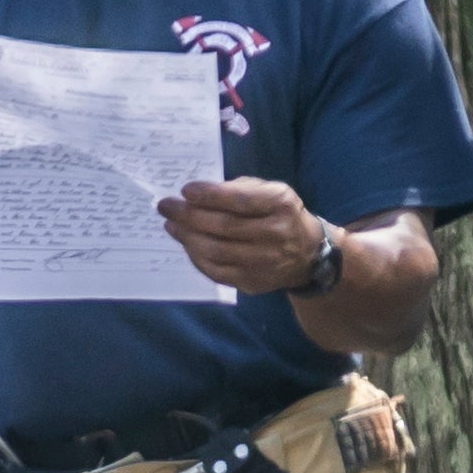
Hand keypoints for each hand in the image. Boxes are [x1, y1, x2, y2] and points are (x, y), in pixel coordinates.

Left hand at [157, 177, 324, 293]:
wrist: (306, 254)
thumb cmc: (279, 214)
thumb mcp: (269, 191)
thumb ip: (238, 190)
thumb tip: (196, 196)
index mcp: (281, 204)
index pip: (241, 200)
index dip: (211, 195)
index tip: (185, 190)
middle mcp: (276, 234)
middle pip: (224, 227)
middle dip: (189, 215)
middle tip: (166, 206)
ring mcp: (264, 262)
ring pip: (216, 251)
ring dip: (187, 237)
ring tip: (172, 224)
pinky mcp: (253, 282)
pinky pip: (216, 272)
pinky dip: (196, 257)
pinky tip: (186, 243)